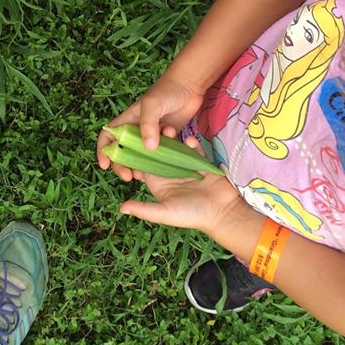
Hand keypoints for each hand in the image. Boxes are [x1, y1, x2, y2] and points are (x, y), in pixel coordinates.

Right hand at [97, 71, 205, 180]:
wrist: (189, 86)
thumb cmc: (167, 91)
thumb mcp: (152, 104)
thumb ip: (148, 125)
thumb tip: (147, 149)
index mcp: (128, 120)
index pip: (108, 136)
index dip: (103, 151)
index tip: (105, 165)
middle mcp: (137, 129)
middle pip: (123, 151)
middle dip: (122, 165)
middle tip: (129, 177)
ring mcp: (152, 135)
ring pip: (141, 156)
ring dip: (140, 167)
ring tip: (144, 176)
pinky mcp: (166, 140)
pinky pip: (159, 155)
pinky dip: (158, 162)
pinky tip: (162, 167)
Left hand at [118, 137, 242, 236]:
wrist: (224, 213)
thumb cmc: (193, 215)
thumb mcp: (166, 213)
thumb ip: (145, 209)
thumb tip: (121, 207)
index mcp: (158, 182)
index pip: (142, 164)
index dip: (136, 152)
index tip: (132, 139)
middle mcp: (169, 171)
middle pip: (157, 150)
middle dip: (154, 139)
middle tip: (153, 129)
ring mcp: (185, 165)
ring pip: (174, 146)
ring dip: (171, 138)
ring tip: (170, 130)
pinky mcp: (200, 161)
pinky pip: (193, 147)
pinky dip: (191, 142)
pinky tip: (190, 141)